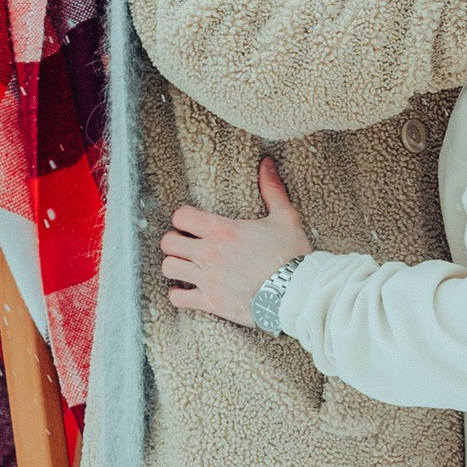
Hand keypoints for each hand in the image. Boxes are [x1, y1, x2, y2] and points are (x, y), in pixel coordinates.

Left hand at [162, 156, 313, 325]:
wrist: (297, 293)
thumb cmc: (292, 255)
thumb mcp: (285, 218)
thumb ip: (272, 190)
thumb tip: (267, 163)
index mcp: (223, 230)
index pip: (181, 216)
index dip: (183, 218)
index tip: (192, 223)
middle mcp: (210, 253)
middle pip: (168, 242)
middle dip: (175, 241)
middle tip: (188, 245)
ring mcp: (208, 279)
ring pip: (168, 268)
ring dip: (175, 265)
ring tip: (187, 266)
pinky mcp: (211, 302)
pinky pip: (178, 298)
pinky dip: (179, 294)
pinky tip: (188, 291)